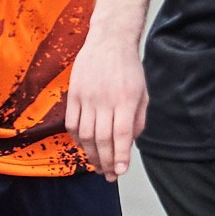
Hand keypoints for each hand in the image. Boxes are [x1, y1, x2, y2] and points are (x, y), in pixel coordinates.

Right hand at [64, 29, 149, 177]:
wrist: (109, 40)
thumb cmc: (129, 69)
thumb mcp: (142, 93)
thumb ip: (137, 120)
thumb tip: (130, 143)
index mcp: (125, 100)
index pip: (122, 134)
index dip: (121, 156)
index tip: (120, 171)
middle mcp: (105, 100)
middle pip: (102, 139)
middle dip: (106, 161)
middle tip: (109, 175)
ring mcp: (87, 97)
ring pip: (85, 134)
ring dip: (91, 154)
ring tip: (98, 165)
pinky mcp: (74, 94)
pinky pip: (72, 123)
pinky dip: (77, 139)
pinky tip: (84, 147)